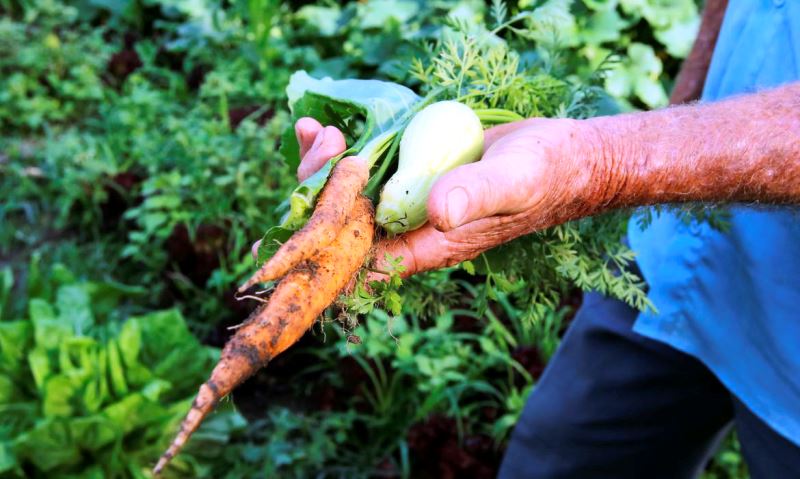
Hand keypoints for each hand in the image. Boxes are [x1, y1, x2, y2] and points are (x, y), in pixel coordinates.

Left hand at [254, 116, 612, 277]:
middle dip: (318, 187)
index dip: (327, 235)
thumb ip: (478, 196)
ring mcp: (406, 198)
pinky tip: (321, 125)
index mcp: (427, 246)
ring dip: (322, 164)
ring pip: (347, 193)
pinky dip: (340, 148)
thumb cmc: (543, 175)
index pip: (361, 256)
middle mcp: (408, 227)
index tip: (314, 197)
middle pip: (343, 222)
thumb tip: (438, 211)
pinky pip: (365, 165)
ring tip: (315, 129)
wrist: (562, 156)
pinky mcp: (409, 170)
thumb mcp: (514, 183)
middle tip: (323, 142)